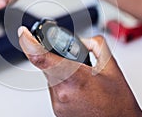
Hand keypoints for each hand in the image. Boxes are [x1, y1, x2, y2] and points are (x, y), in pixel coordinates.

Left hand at [18, 26, 141, 116]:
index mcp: (75, 78)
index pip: (41, 58)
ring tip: (82, 80)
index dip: (28, 43)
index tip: (24, 33)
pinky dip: (64, 84)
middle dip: (59, 59)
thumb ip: (96, 46)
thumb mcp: (111, 67)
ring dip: (62, 72)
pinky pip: (55, 89)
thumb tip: (83, 40)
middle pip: (48, 65)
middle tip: (74, 63)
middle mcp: (62, 92)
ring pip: (51, 77)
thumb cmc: (117, 102)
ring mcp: (58, 104)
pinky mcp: (57, 110)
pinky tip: (80, 89)